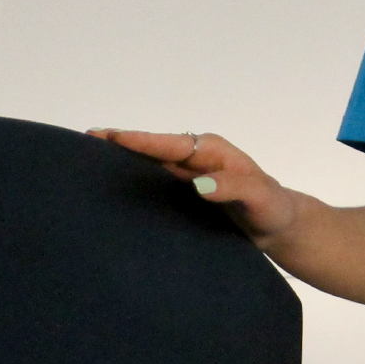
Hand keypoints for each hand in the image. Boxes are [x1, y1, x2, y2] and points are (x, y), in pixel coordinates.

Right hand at [87, 129, 298, 242]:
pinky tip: (115, 187)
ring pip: (150, 164)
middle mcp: (195, 158)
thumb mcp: (258, 198)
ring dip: (123, 160)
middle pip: (152, 149)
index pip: (168, 144)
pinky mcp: (185, 193)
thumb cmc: (272, 209)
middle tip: (84, 140)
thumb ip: (233, 188)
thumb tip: (200, 184)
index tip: (108, 136)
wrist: (279, 227)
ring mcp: (188, 174)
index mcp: (211, 151)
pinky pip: (156, 182)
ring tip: (88, 159)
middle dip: (121, 144)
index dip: (138, 140)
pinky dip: (134, 179)